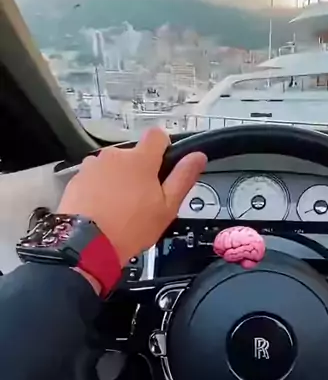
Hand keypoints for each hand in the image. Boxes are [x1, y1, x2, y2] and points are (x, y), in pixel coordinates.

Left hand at [58, 128, 206, 265]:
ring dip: (117, 179)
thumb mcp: (167, 207)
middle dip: (139, 170)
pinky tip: (102, 209)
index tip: (162, 165)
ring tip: (119, 207)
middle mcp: (115, 155)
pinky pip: (94, 177)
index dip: (163, 147)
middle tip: (142, 198)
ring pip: (113, 166)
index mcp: (141, 159)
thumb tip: (198, 156)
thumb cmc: (131, 227)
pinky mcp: (77, 178)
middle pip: (133, 155)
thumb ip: (183, 177)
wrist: (86, 244)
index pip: (157, 135)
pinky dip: (99, 188)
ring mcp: (93, 165)